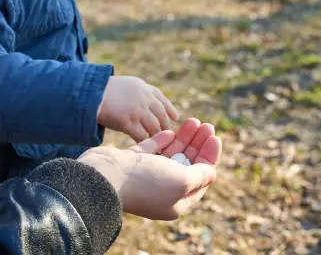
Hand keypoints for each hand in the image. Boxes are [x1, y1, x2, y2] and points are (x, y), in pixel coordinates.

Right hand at [78, 118, 220, 219]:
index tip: (215, 137)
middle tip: (207, 125)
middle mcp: (162, 190)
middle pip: (187, 164)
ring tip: (193, 121)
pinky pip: (152, 150)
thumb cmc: (145, 182)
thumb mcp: (182, 181)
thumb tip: (212, 172)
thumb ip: (200, 175)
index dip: (210, 157)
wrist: (105, 176)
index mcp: (176, 201)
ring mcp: (146, 176)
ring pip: (171, 154)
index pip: (200, 177)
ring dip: (183, 138)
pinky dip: (163, 140)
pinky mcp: (133, 162)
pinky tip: (171, 130)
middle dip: (198, 144)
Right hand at [97, 76, 178, 141]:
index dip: (169, 109)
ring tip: (156, 144)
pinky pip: (142, 136)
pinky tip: (145, 148)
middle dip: (164, 126)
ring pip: (154, 127)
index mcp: (143, 88)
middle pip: (161, 115)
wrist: (87, 94)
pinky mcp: (128, 122)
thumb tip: (146, 104)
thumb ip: (137, 93)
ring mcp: (137, 110)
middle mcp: (144, 98)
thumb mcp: (125, 85)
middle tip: (167, 136)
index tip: (175, 117)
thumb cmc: (101, 91)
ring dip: (156, 136)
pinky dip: (145, 142)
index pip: (161, 99)